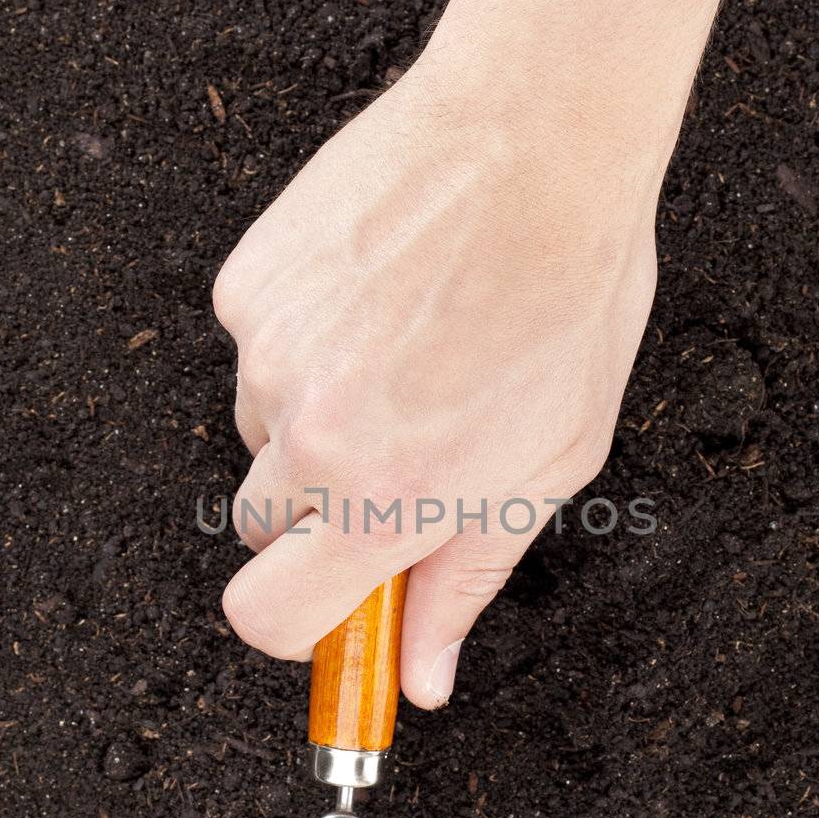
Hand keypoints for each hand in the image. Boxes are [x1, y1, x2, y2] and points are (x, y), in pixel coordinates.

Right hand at [212, 54, 657, 707]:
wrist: (536, 140)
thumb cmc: (570, 299)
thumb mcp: (548, 465)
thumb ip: (466, 580)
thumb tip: (419, 676)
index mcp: (382, 498)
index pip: (269, 619)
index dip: (300, 626)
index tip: (337, 611)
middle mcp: (306, 433)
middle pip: (258, 527)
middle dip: (316, 514)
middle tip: (397, 457)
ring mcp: (267, 351)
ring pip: (260, 428)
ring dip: (315, 417)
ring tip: (407, 351)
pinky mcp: (248, 281)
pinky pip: (259, 345)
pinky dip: (305, 338)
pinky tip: (379, 296)